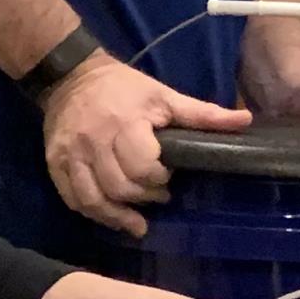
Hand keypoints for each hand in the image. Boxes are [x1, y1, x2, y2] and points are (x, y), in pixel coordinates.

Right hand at [42, 54, 250, 238]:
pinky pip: (73, 199)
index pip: (143, 168)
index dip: (159, 179)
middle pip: (120, 188)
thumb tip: (245, 121)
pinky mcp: (54, 163)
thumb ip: (202, 114)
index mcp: (125, 124)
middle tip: (156, 195)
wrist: (70, 76)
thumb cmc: (124, 87)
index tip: (167, 176)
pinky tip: (110, 216)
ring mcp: (70, 155)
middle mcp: (94, 142)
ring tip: (135, 222)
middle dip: (143, 198)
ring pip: (93, 201)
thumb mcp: (164, 95)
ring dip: (117, 216)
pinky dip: (93, 213)